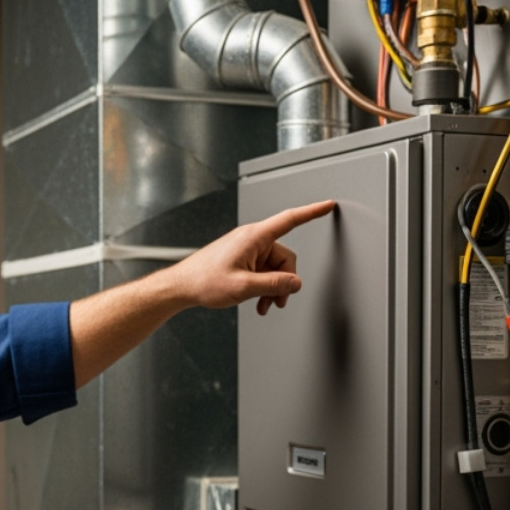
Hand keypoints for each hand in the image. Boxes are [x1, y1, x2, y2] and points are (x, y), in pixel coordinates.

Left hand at [169, 200, 335, 314]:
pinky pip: (263, 272)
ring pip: (274, 268)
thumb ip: (274, 284)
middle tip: (276, 301)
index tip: (327, 205)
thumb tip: (295, 283)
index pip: (290, 220)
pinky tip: (257, 301)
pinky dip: (263, 287)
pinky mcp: (242, 259)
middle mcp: (251, 240)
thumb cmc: (203, 280)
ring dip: (272, 288)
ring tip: (263, 304)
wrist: (182, 287)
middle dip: (284, 281)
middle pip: (285, 257)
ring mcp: (247, 250)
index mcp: (253, 237)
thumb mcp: (244, 287)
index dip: (311, 212)